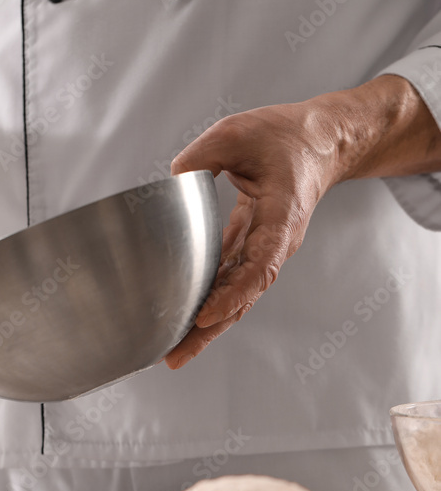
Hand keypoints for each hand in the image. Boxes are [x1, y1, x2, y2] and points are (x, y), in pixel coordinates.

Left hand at [164, 96, 342, 368]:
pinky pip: (229, 280)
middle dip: (208, 329)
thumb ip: (202, 157)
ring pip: (235, 295)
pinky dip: (208, 299)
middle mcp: (276, 242)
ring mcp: (265, 248)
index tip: (207, 314)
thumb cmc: (286, 136)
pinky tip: (183, 316)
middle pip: (243, 297)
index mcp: (282, 217)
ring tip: (172, 351)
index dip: (233, 294)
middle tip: (174, 356)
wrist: (319, 142)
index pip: (260, 265)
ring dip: (205, 324)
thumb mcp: (238, 133)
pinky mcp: (252, 246)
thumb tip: (170, 180)